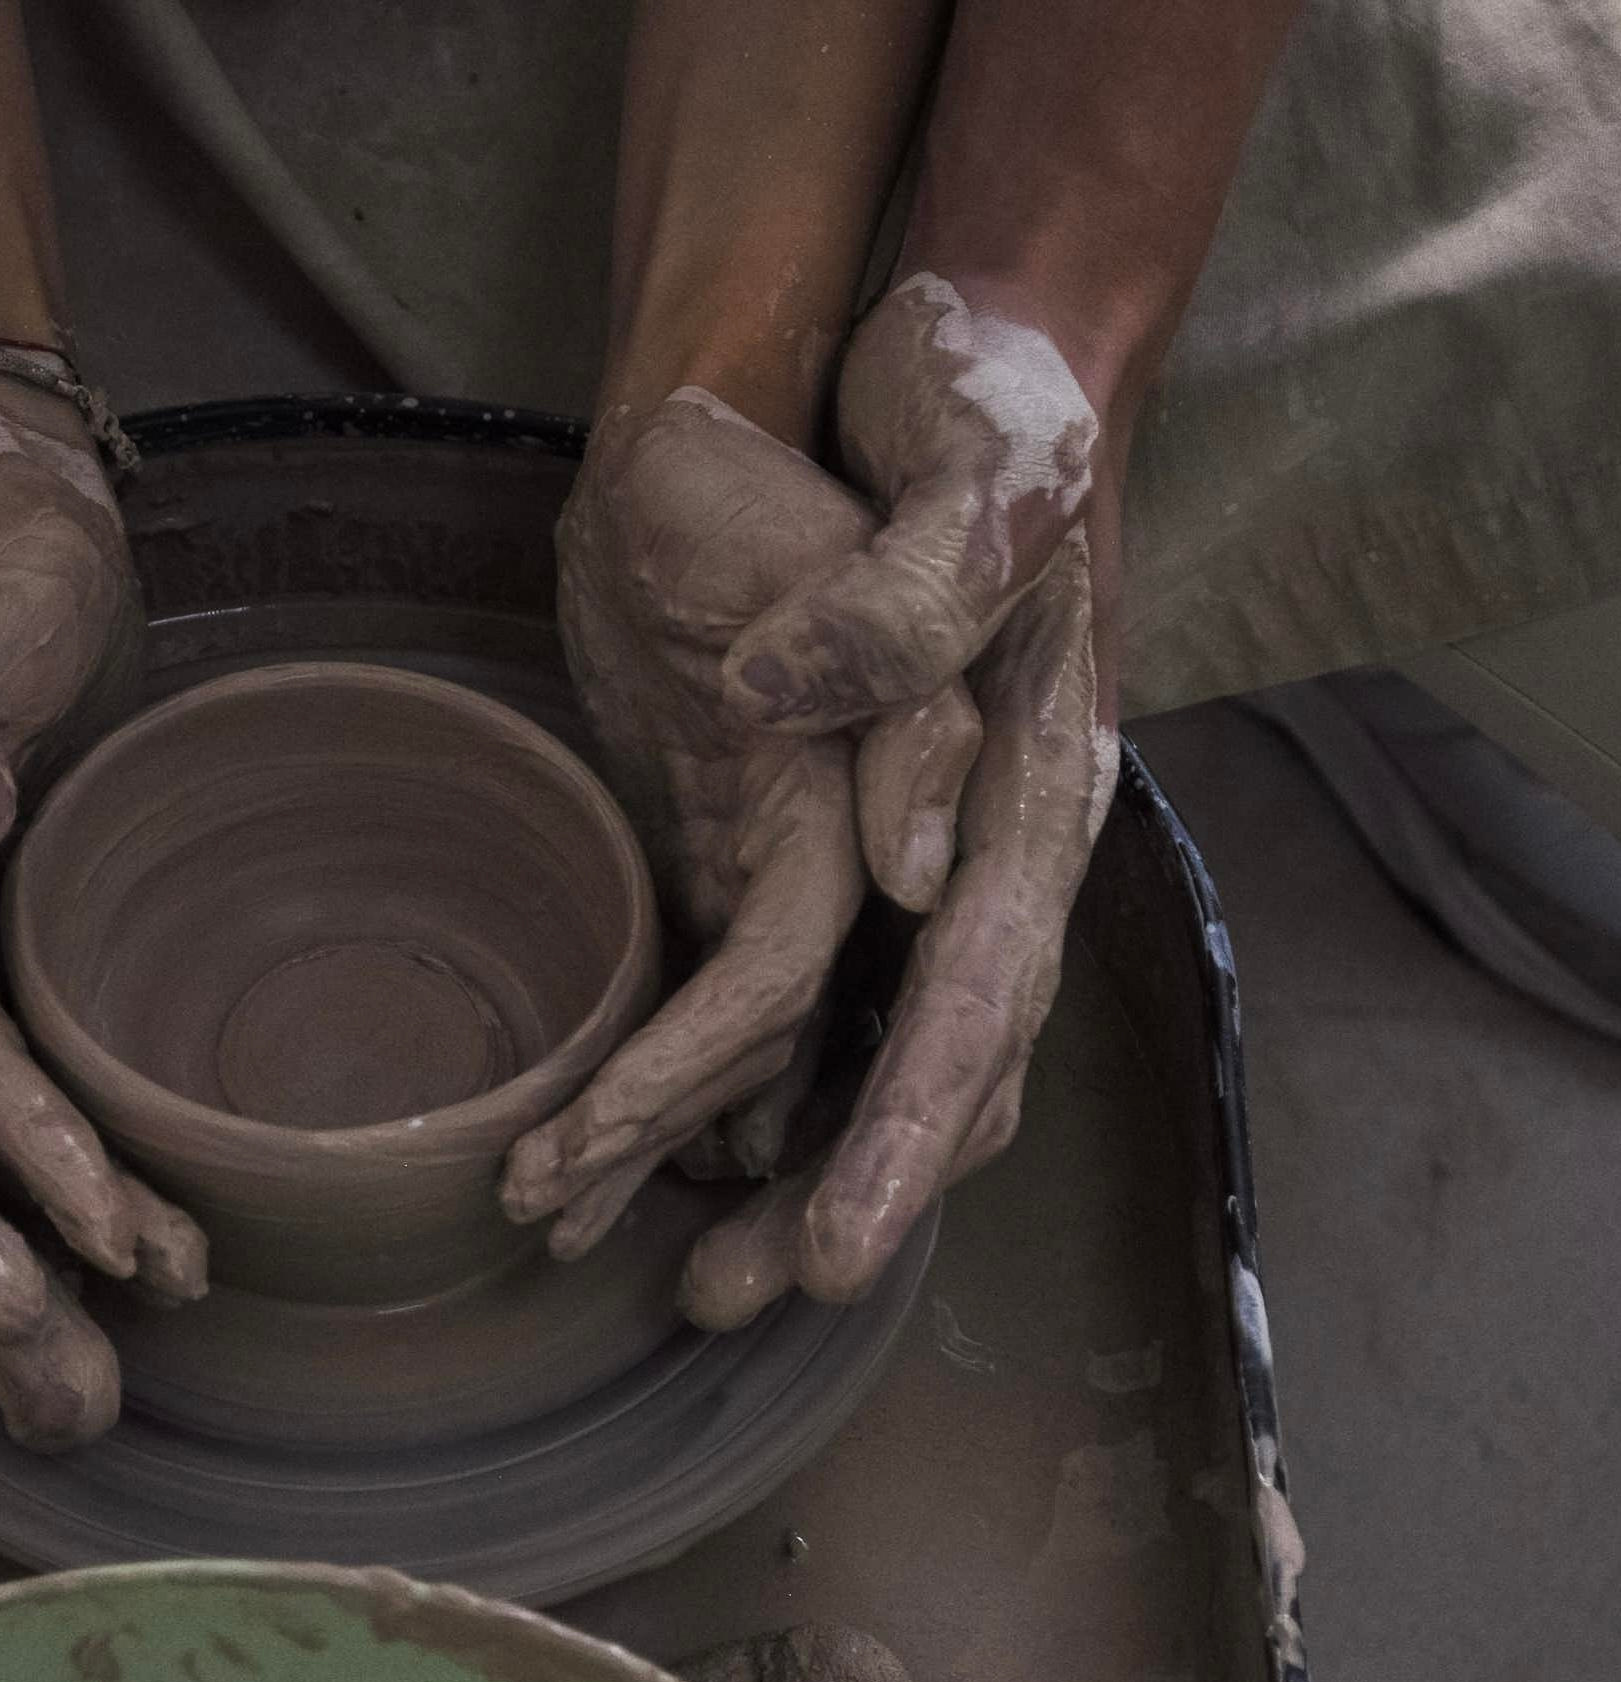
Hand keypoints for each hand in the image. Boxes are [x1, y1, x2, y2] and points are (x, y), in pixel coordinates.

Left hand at [505, 269, 1117, 1323]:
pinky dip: (747, 1068)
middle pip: (924, 1065)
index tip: (836, 1248)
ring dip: (776, 1158)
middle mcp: (984, 846)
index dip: (906, 1131)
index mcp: (1037, 790)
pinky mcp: (834, 816)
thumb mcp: (983, 467)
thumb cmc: (989, 396)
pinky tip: (675, 1135)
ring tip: (675, 1267)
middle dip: (835, 1193)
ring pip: (861, 1045)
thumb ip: (925, 623)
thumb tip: (896, 832)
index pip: (977, 997)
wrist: (966, 347)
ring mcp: (912, 843)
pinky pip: (803, 979)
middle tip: (720, 1304)